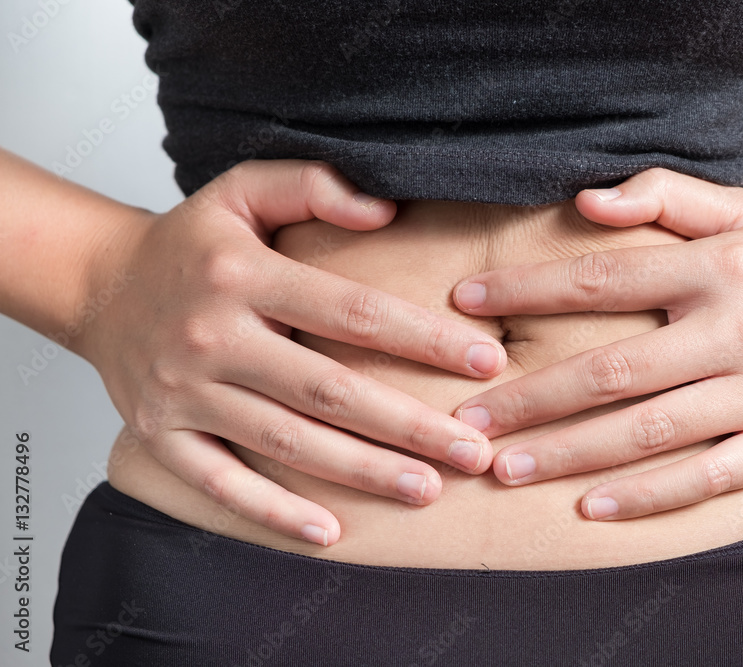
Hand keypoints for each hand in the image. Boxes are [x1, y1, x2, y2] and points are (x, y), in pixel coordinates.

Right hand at [78, 160, 503, 543]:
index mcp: (242, 273)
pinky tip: (331, 531)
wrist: (98, 285)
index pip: (352, 310)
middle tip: (474, 451)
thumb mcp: (242, 189)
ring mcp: (183, 392)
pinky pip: (220, 483)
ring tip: (428, 489)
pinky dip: (273, 512)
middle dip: (410, 425)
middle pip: (329, 390)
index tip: (487, 362)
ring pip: (288, 443)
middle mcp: (213, 335)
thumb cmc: (191, 244)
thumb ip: (312, 186)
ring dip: (363, 472)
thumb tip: (385, 211)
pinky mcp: (160, 436)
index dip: (424, 339)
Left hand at [449, 167, 742, 519]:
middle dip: (531, 397)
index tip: (465, 303)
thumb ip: (664, 196)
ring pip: (649, 433)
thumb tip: (586, 202)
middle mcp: (737, 332)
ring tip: (506, 469)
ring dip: (570, 454)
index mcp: (718, 269)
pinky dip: (648, 497)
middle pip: (613, 371)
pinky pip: (708, 479)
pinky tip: (591, 508)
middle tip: (469, 419)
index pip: (601, 280)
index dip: (526, 291)